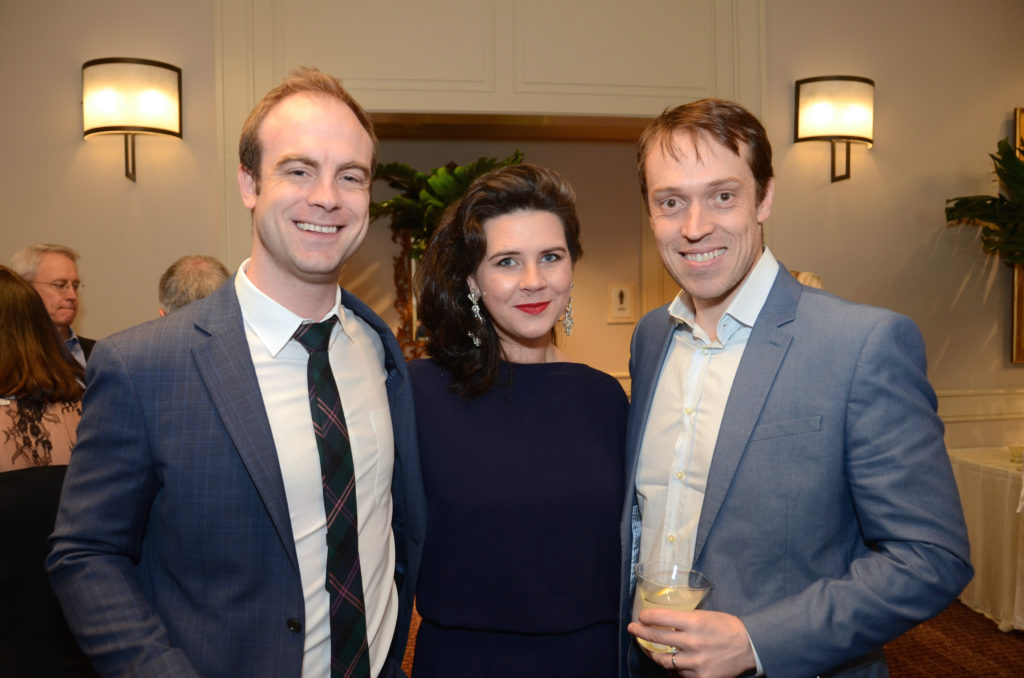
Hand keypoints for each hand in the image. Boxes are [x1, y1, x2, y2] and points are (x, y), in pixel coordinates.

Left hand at [628, 609, 755, 677]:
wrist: (749, 647)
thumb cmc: (727, 627)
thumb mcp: (705, 616)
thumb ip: (685, 620)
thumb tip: (664, 622)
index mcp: (694, 623)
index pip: (660, 618)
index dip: (646, 617)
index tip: (641, 617)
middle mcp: (692, 642)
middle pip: (656, 638)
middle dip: (640, 632)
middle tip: (633, 629)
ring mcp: (695, 663)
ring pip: (664, 660)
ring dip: (653, 653)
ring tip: (648, 648)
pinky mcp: (700, 677)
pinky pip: (678, 674)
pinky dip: (673, 668)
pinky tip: (670, 663)